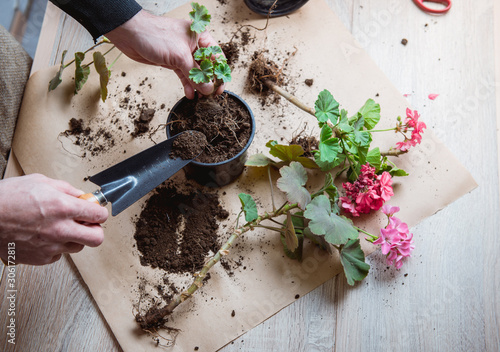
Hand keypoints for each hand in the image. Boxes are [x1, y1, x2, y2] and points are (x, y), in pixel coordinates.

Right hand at [0, 174, 108, 264]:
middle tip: (87, 224)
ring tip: (61, 227)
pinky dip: (56, 246)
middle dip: (95, 230)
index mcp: (62, 207)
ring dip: (75, 238)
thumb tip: (82, 195)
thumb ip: (67, 189)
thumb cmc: (6, 198)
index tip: (96, 210)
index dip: (99, 211)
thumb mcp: (40, 182)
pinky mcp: (40, 258)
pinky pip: (59, 255)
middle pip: (97, 238)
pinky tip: (45, 236)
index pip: (99, 215)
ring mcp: (50, 246)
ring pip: (78, 247)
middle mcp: (59, 230)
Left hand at [105, 10, 225, 98]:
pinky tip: (190, 94)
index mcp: (200, 36)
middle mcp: (193, 44)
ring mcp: (182, 53)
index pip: (217, 56)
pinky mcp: (172, 61)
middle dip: (209, 81)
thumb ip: (196, 74)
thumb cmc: (155, 35)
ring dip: (198, 85)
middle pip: (207, 66)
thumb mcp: (180, 56)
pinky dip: (187, 85)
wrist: (130, 34)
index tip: (219, 88)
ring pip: (195, 72)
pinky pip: (184, 75)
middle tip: (210, 95)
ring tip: (200, 98)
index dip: (220, 73)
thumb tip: (208, 89)